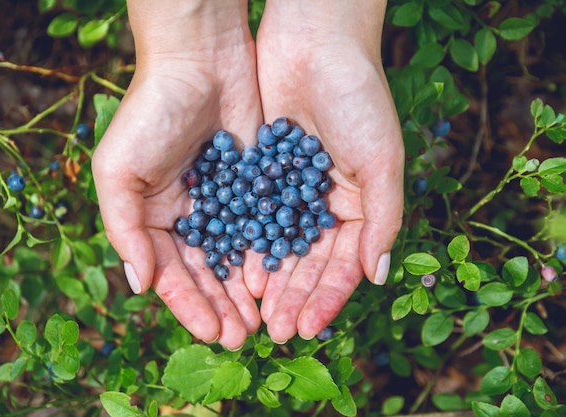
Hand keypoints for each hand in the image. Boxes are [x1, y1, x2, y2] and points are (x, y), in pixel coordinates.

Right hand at [92, 0, 261, 349]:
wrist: (200, 60)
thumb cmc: (150, 113)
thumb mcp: (120, 170)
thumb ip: (126, 229)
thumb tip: (138, 286)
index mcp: (151, 217)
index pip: (170, 273)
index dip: (190, 305)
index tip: (213, 332)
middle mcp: (186, 216)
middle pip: (205, 273)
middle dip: (221, 306)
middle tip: (243, 338)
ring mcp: (222, 202)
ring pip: (234, 258)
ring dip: (245, 291)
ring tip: (261, 322)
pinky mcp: (252, 186)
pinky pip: (259, 229)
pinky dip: (266, 256)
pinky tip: (276, 280)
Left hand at [254, 0, 404, 342]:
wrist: (315, 42)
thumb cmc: (359, 99)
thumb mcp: (382, 161)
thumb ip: (383, 220)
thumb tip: (377, 277)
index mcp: (358, 204)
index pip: (343, 264)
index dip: (326, 297)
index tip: (307, 327)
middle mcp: (324, 203)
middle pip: (307, 262)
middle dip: (294, 296)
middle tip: (276, 331)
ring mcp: (292, 190)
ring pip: (279, 245)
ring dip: (270, 279)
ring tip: (255, 311)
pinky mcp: (262, 172)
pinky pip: (254, 215)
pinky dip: (249, 243)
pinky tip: (240, 269)